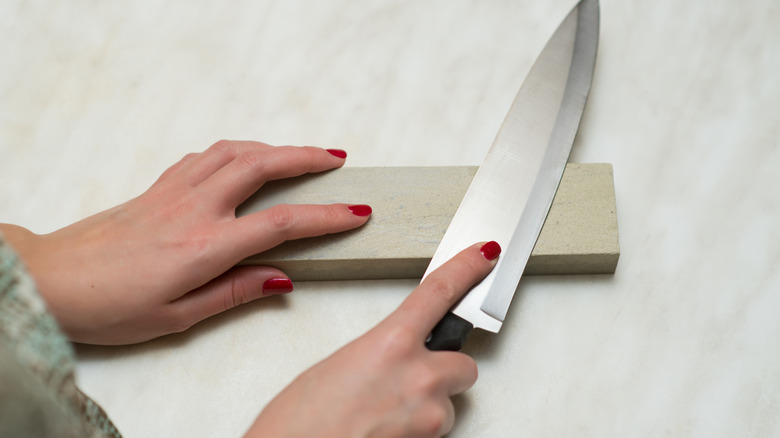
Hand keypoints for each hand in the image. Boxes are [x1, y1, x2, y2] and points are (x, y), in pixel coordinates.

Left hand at [1, 141, 370, 344]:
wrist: (55, 280)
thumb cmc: (112, 306)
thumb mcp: (179, 316)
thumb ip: (235, 292)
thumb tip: (282, 278)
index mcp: (206, 246)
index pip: (281, 223)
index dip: (326, 216)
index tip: (357, 212)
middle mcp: (195, 208)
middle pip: (263, 166)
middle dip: (307, 159)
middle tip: (338, 161)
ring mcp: (176, 190)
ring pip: (236, 151)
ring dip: (275, 147)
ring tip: (302, 154)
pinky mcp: (160, 185)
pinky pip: (207, 155)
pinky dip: (237, 150)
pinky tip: (247, 158)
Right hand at [247, 241, 500, 437]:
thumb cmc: (299, 422)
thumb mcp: (337, 367)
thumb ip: (378, 353)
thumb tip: (393, 359)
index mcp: (390, 343)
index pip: (440, 292)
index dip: (467, 268)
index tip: (483, 256)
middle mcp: (419, 376)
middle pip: (463, 363)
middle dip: (444, 370)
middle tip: (410, 382)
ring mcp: (429, 416)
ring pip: (450, 404)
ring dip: (428, 407)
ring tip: (386, 417)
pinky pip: (438, 433)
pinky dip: (418, 432)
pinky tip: (388, 432)